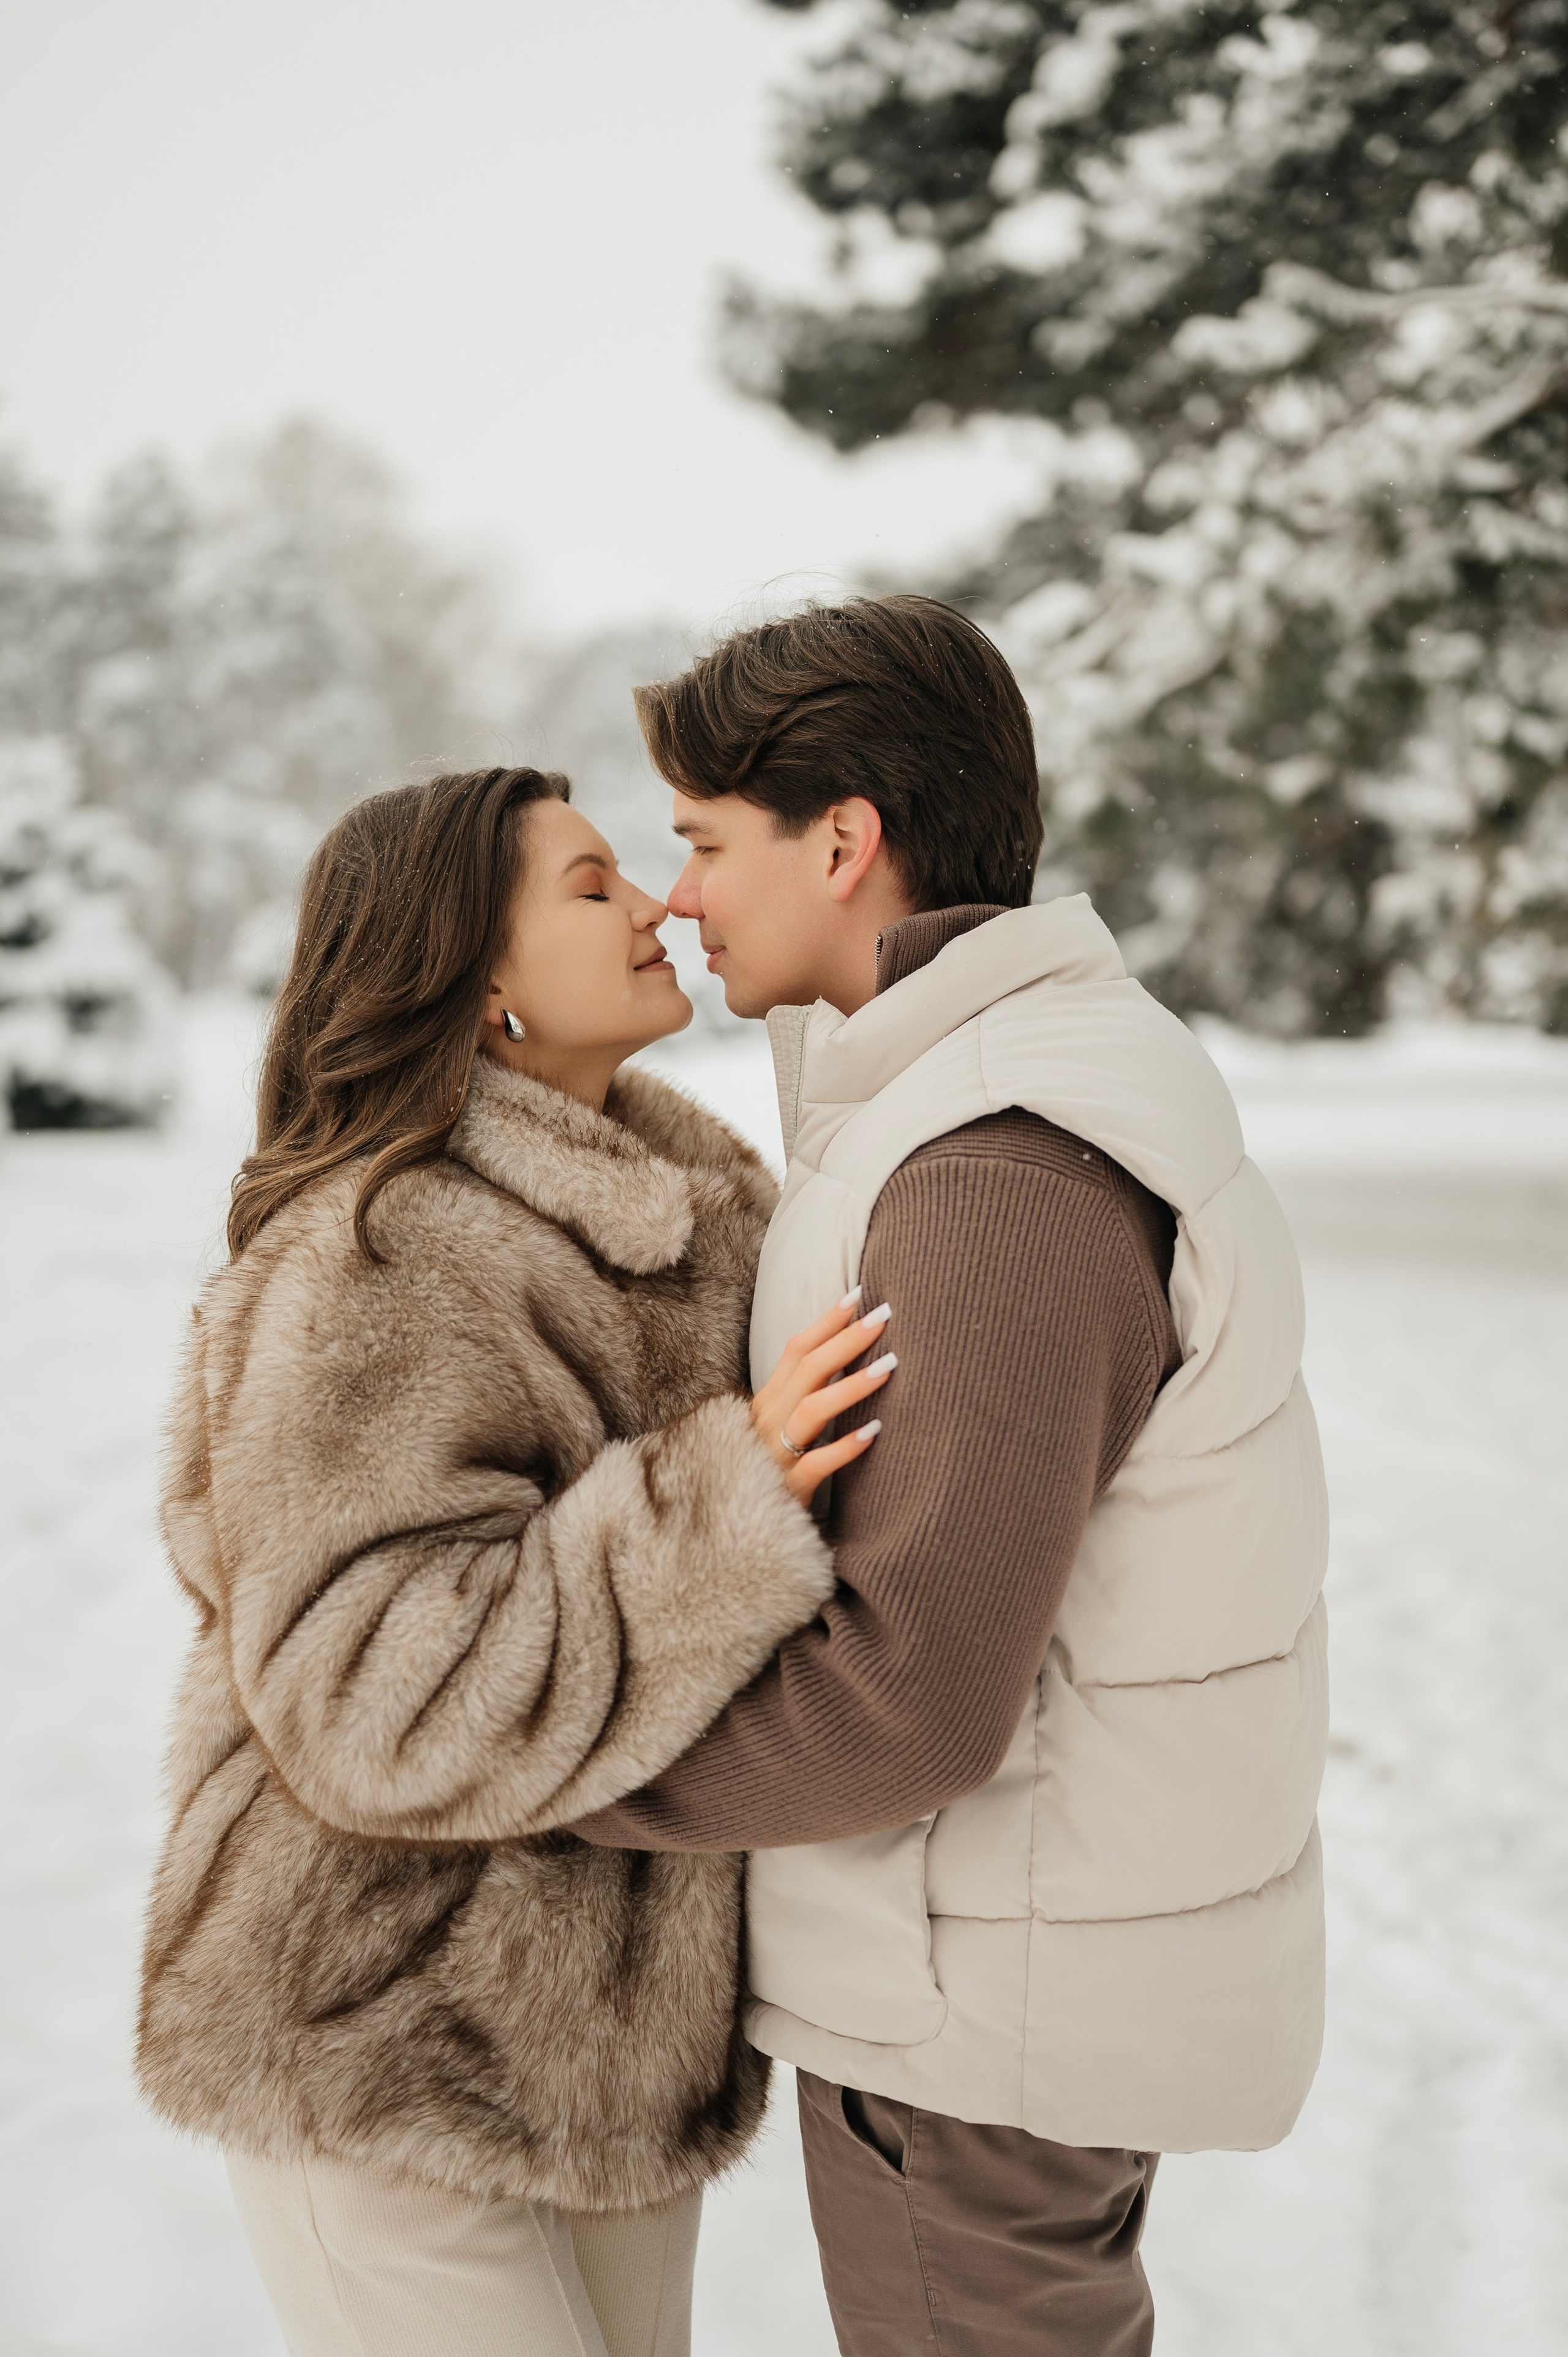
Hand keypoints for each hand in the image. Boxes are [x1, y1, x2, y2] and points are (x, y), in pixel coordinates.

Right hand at [751, 1289, 894, 1504]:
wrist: (742, 1531)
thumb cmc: (772, 1471)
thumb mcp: (780, 1428)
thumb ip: (803, 1394)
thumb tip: (846, 1353)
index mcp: (765, 1402)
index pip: (795, 1351)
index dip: (826, 1322)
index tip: (859, 1296)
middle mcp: (766, 1422)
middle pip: (807, 1370)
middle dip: (847, 1340)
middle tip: (885, 1317)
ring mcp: (773, 1456)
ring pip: (811, 1411)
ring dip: (851, 1385)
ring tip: (891, 1367)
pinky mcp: (786, 1490)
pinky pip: (816, 1464)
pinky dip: (845, 1447)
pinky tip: (874, 1431)